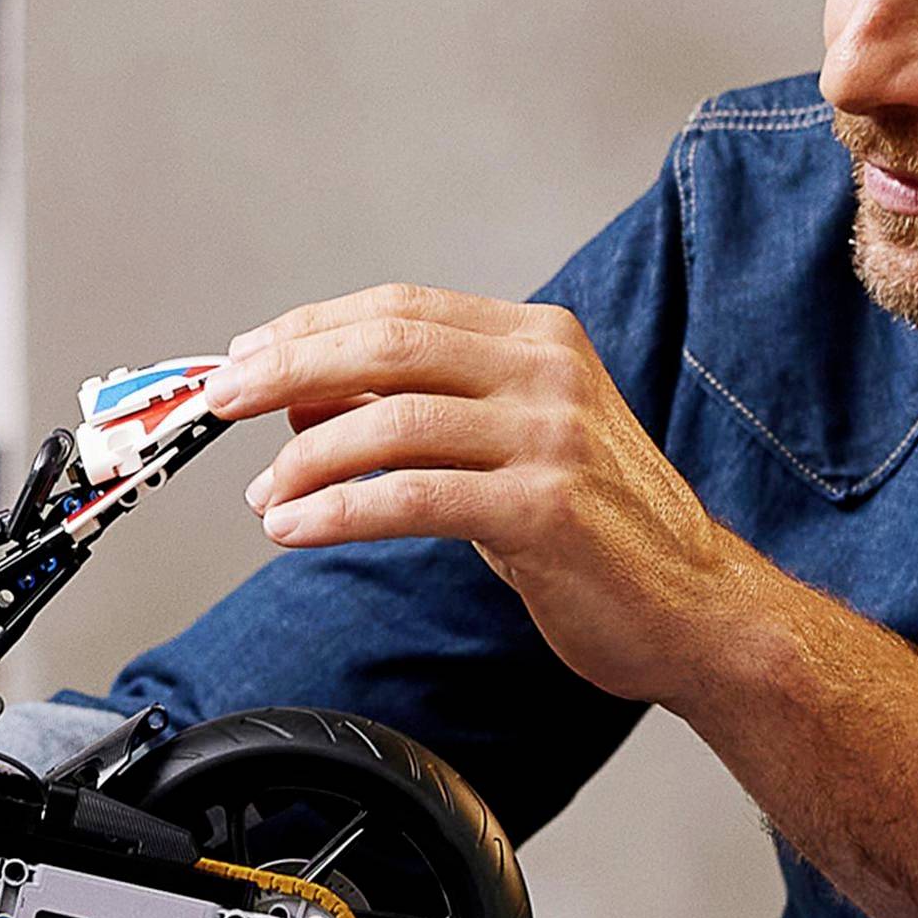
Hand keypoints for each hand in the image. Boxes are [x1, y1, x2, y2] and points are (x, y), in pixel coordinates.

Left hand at [203, 284, 756, 706]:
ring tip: (264, 495)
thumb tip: (302, 399)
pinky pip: (413, 497)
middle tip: (221, 402)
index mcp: (536, 338)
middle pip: (387, 346)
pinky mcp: (545, 508)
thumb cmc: (593, 528)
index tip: (241, 358)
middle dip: (287, 370)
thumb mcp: (502, 447)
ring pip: (392, 421)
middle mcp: (547, 372)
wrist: (696, 608)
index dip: (309, 329)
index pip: (399, 309)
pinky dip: (338, 511)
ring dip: (306, 459)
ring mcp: (552, 436)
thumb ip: (415, 411)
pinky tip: (294, 529)